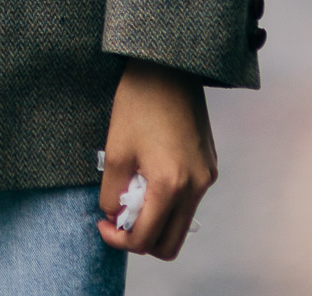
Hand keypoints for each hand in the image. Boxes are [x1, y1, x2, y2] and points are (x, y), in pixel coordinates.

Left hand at [97, 59, 215, 259]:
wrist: (169, 68)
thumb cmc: (137, 103)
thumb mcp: (115, 150)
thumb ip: (112, 193)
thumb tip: (115, 216)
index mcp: (171, 185)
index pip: (147, 238)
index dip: (119, 240)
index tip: (102, 224)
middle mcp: (196, 186)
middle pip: (171, 242)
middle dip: (140, 239)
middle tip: (116, 219)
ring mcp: (207, 177)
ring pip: (181, 223)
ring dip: (155, 221)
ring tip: (129, 196)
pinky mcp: (209, 166)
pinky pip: (189, 201)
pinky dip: (168, 203)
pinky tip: (146, 179)